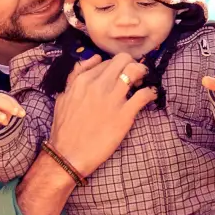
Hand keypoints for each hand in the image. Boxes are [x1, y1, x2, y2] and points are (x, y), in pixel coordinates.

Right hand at [46, 53, 157, 176]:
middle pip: (124, 60)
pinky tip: (151, 96)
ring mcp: (112, 99)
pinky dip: (151, 93)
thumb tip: (95, 58)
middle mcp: (98, 85)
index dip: (116, 67)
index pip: (107, 61)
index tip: (120, 75)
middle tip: (134, 76)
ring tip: (143, 82)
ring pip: (136, 71)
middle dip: (132, 64)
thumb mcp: (63, 97)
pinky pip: (145, 94)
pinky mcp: (125, 115)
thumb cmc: (64, 129)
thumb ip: (76, 75)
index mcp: (83, 80)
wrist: (68, 155)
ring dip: (143, 74)